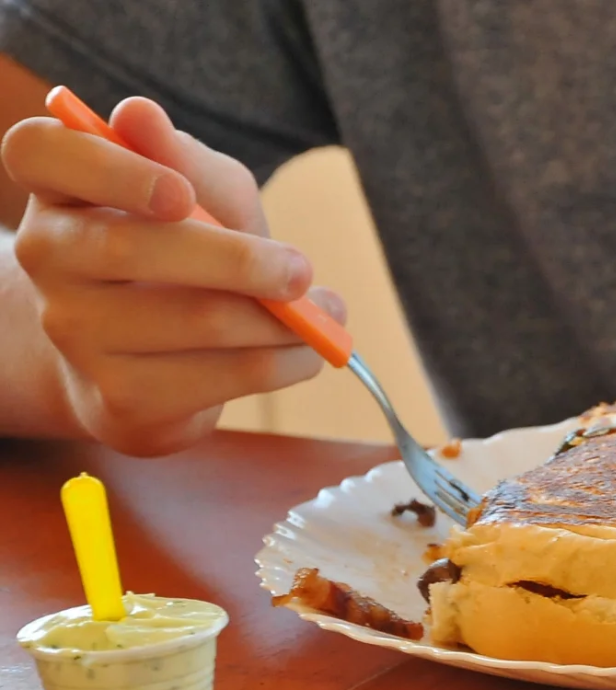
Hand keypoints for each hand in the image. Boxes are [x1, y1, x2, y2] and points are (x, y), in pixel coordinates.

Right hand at [1, 97, 343, 454]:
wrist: (147, 357)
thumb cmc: (178, 250)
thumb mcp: (199, 193)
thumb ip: (185, 160)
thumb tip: (139, 115)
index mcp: (56, 186)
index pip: (40, 154)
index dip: (109, 171)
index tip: (179, 194)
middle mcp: (46, 256)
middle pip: (132, 247)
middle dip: (238, 261)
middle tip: (301, 269)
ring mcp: (74, 331)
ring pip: (195, 319)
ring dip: (279, 321)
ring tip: (324, 313)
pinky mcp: (120, 397)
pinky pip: (220, 376)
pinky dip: (283, 362)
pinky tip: (305, 352)